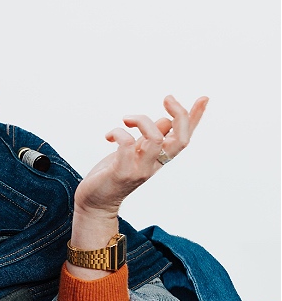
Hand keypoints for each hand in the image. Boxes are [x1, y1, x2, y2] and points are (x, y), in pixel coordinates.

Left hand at [74, 95, 208, 219]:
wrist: (95, 203)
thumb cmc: (113, 175)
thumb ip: (150, 139)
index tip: (204, 98)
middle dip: (180, 114)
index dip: (195, 118)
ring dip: (142, 120)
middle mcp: (154, 164)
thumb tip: (166, 120)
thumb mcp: (135, 153)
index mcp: (159, 158)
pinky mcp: (122, 172)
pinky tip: (109, 136)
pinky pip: (127, 144)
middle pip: (181, 140)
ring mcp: (140, 170)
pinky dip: (118, 133)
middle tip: (167, 97)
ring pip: (156, 138)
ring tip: (126, 119)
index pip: (184, 137)